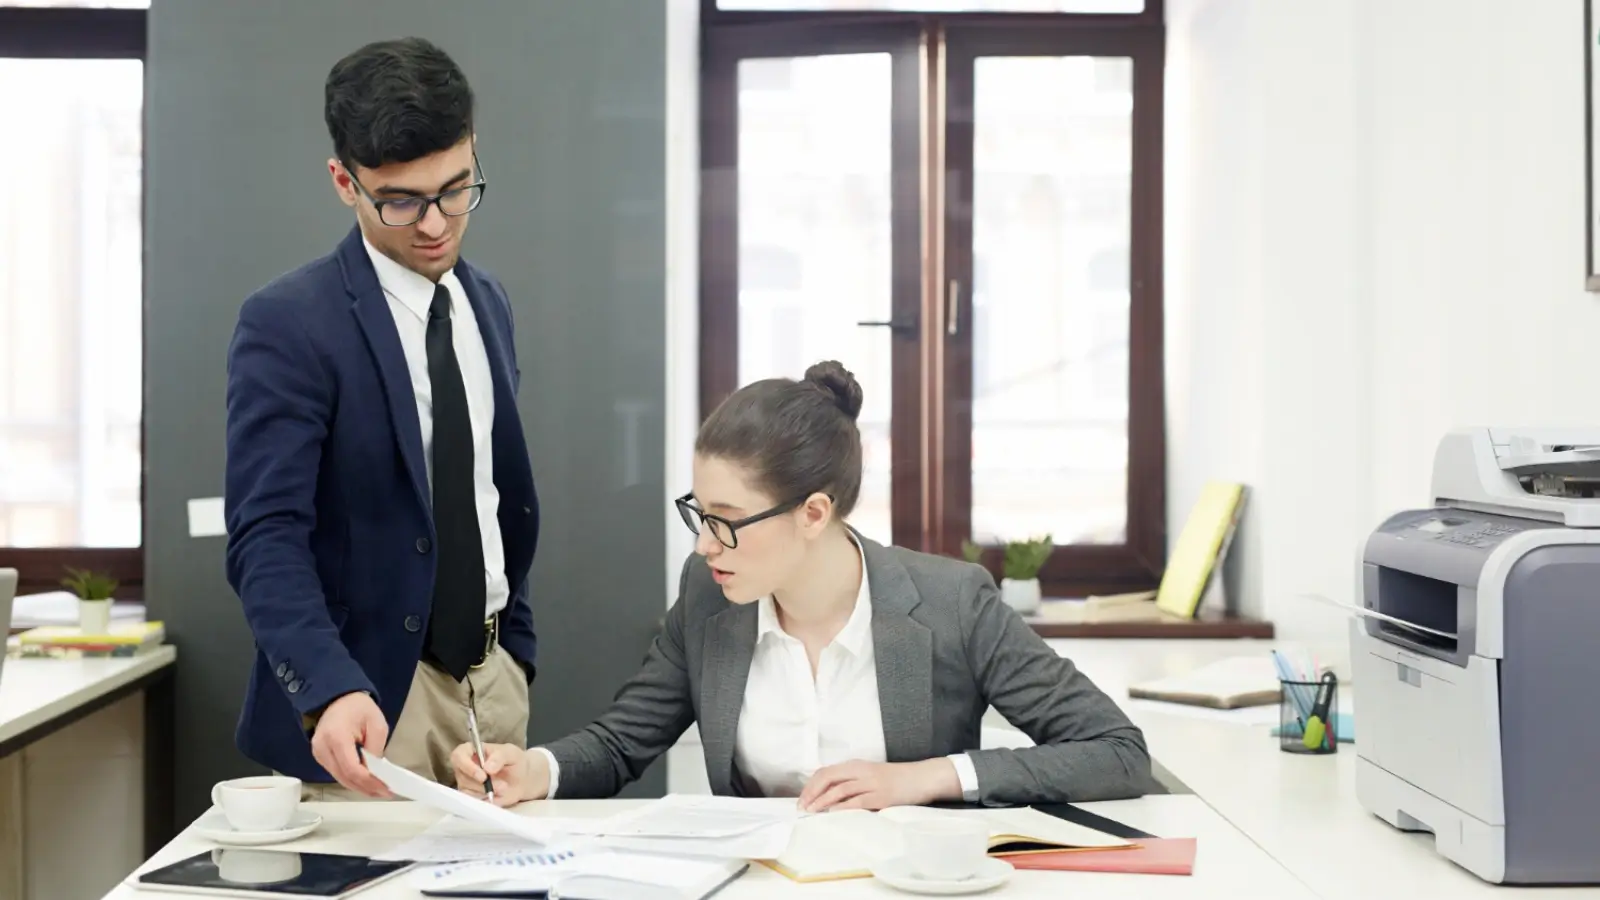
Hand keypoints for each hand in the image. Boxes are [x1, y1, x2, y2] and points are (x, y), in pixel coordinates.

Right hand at [310, 692, 390, 797]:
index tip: (386, 789)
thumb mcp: (377, 725)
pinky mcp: (319, 756)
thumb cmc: (359, 708)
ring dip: (359, 787)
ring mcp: (318, 753)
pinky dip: (351, 779)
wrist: (337, 697)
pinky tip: (365, 782)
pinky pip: (336, 772)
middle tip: (385, 793)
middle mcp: (323, 748)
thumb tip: (376, 773)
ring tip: (378, 790)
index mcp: (337, 737)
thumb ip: (376, 750)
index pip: (352, 769)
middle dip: (366, 788)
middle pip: (345, 778)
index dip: (370, 783)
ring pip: (339, 778)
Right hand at [451, 742, 548, 806]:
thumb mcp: (510, 753)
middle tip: (502, 786)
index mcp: (470, 750)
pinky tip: (498, 796)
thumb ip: (499, 757)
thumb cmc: (514, 761)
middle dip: (482, 784)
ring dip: (487, 792)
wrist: (522, 779)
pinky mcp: (471, 796)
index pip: (458, 756)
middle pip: (462, 777)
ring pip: (467, 791)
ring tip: (503, 789)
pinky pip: (472, 801)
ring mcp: (466, 783)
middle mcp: (464, 767)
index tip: (483, 776)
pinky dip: (486, 800)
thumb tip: (487, 768)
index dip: (467, 767)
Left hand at [798, 759, 961, 812]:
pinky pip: (858, 801)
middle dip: (812, 793)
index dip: (811, 785)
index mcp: (856, 765)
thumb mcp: (870, 775)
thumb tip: (829, 796)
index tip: (802, 799)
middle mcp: (861, 771)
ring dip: (822, 801)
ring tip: (812, 811)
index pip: (826, 772)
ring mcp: (871, 783)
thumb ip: (852, 782)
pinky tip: (833, 812)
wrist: (922, 777)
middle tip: (802, 807)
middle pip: (828, 777)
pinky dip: (843, 806)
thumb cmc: (896, 779)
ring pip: (840, 789)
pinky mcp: (882, 796)